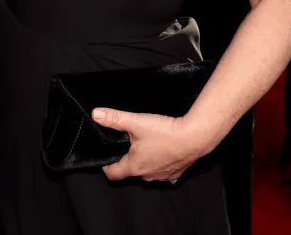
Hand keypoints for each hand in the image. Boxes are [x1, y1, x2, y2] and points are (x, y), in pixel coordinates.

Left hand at [92, 108, 207, 182]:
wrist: (195, 137)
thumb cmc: (166, 132)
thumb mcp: (136, 122)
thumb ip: (115, 118)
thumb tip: (96, 114)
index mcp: (134, 166)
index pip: (113, 174)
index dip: (106, 166)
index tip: (106, 158)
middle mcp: (147, 175)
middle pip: (130, 171)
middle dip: (126, 159)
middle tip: (127, 144)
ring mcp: (162, 176)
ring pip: (146, 171)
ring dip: (143, 161)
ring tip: (145, 144)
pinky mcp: (175, 173)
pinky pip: (161, 171)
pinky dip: (158, 162)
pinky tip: (161, 149)